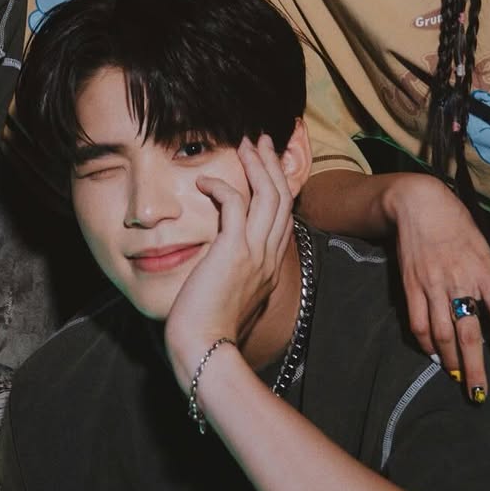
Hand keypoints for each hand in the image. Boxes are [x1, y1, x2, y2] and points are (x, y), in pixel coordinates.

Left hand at [164, 135, 294, 383]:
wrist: (206, 349)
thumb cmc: (210, 327)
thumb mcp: (232, 294)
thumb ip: (235, 271)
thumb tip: (223, 260)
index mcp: (271, 266)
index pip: (283, 216)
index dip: (279, 186)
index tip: (268, 165)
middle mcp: (269, 255)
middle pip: (281, 197)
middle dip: (271, 164)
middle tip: (261, 141)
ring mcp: (254, 251)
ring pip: (267, 195)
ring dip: (256, 165)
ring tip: (245, 144)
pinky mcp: (233, 249)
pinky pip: (233, 203)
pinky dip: (222, 186)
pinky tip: (206, 181)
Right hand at [384, 174, 489, 399]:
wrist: (419, 205)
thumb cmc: (459, 228)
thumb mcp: (488, 254)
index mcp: (483, 272)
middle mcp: (459, 280)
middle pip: (468, 333)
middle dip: (474, 367)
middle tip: (479, 394)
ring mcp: (432, 284)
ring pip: (442, 333)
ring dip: (450, 361)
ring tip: (457, 377)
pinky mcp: (411, 285)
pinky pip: (418, 322)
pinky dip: (426, 343)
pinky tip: (433, 354)